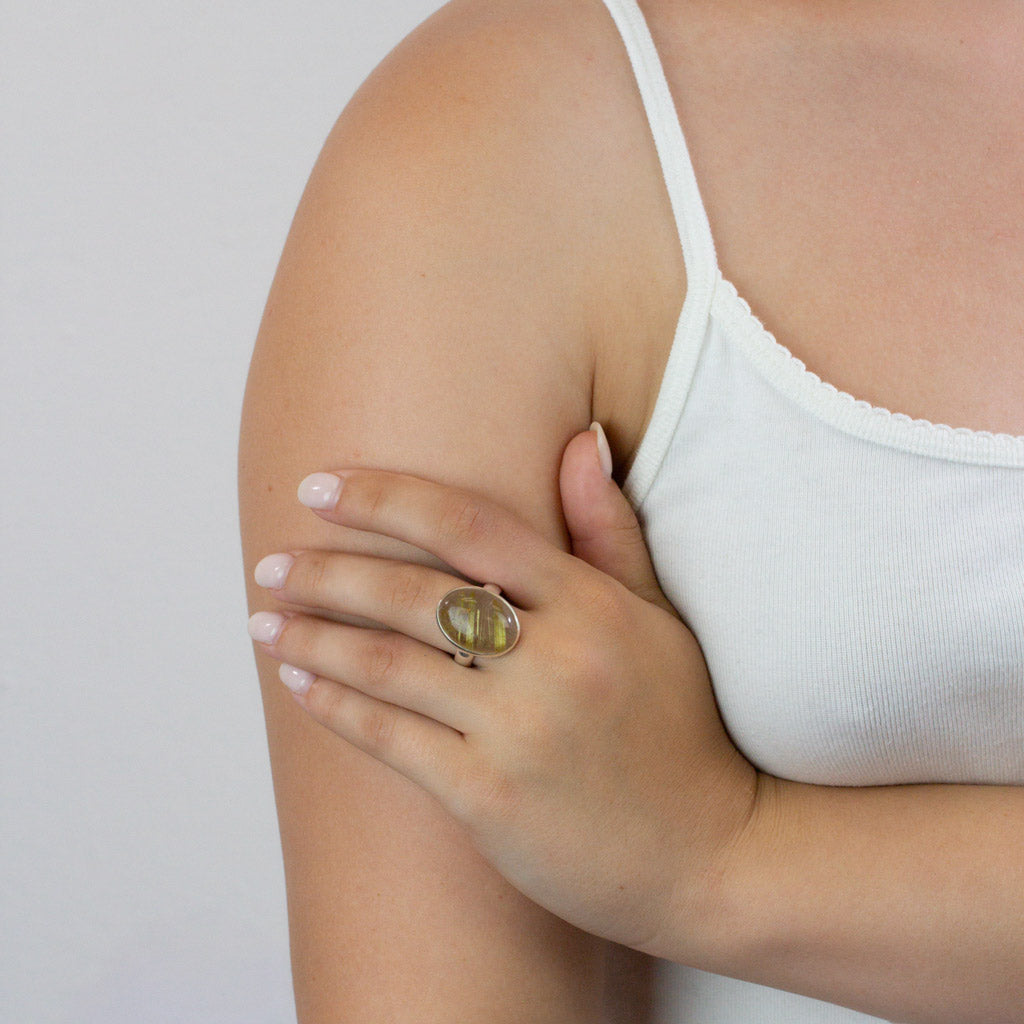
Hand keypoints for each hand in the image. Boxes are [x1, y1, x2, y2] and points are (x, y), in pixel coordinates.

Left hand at [247, 430, 757, 958]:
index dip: (386, 498)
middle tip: (271, 561)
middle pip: (414, 595)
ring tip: (263, 617)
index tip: (320, 486)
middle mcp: (554, 660)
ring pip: (389, 665)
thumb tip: (580, 439)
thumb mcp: (655, 619)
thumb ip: (609, 530)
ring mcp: (520, 733)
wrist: (710, 853)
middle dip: (328, 572)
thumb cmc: (680, 727)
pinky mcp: (489, 799)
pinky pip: (391, 739)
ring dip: (313, 637)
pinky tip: (296, 682)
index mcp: (591, 606)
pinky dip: (334, 707)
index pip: (470, 526)